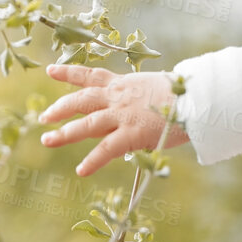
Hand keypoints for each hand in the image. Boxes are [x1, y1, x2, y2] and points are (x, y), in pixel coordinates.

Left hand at [38, 64, 189, 175]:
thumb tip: (136, 109)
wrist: (197, 97)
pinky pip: (106, 149)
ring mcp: (123, 115)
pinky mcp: (132, 134)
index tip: (51, 70)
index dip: (69, 73)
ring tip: (47, 140)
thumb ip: (139, 98)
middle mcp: (118, 97)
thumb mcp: (154, 87)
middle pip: (81, 100)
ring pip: (86, 124)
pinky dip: (93, 161)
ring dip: (65, 133)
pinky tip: (81, 170)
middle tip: (44, 117)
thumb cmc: (184, 93)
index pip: (91, 75)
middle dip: (60, 108)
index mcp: (123, 84)